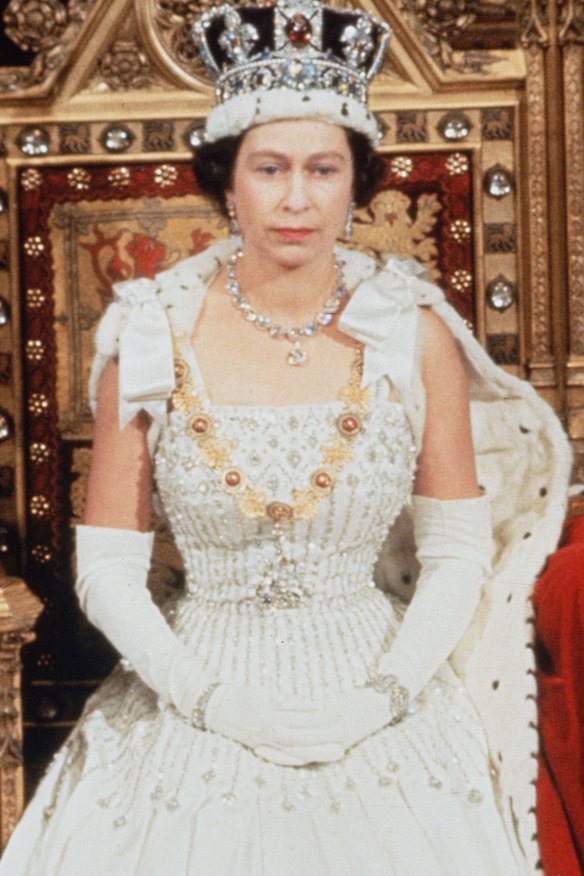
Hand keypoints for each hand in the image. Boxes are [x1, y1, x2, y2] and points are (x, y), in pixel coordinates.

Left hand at [204, 685, 345, 765]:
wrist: (217, 706)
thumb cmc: (241, 722)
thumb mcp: (257, 737)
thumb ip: (278, 741)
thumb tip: (300, 745)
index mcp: (267, 745)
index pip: (297, 754)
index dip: (319, 754)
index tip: (339, 752)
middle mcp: (267, 735)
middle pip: (300, 742)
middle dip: (323, 743)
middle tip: (343, 741)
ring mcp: (266, 717)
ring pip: (297, 722)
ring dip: (318, 722)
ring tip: (336, 719)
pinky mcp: (265, 701)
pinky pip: (288, 704)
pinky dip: (304, 705)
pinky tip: (317, 704)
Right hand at [256, 688, 390, 762]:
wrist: (382, 703)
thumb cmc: (357, 711)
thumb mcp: (338, 725)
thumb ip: (319, 730)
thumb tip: (298, 727)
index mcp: (330, 748)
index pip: (300, 758)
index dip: (280, 757)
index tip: (260, 751)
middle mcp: (332, 746)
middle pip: (299, 752)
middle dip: (276, 750)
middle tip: (255, 744)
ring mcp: (336, 732)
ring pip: (304, 737)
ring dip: (283, 735)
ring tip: (264, 728)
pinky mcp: (338, 717)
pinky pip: (314, 720)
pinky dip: (297, 718)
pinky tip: (285, 710)